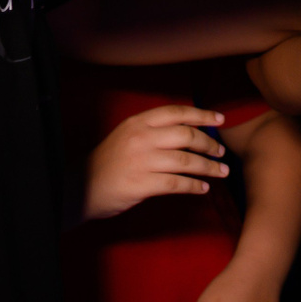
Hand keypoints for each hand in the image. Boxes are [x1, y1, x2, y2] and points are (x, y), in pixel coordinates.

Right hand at [83, 105, 228, 220]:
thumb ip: (155, 131)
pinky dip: (194, 186)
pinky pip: (177, 184)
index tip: (220, 120)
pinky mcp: (141, 184)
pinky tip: (203, 188)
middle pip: (187, 135)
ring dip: (209, 167)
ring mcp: (141, 161)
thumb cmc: (110, 162)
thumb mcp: (128, 136)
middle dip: (209, 144)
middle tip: (221, 152)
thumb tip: (192, 131)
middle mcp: (141, 138)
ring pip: (186, 161)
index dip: (202, 115)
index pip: (177, 112)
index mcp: (138, 122)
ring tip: (221, 171)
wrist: (79, 188)